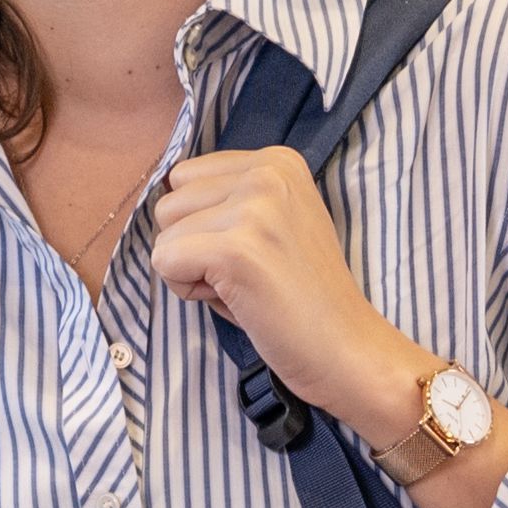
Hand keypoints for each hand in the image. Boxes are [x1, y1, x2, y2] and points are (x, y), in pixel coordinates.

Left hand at [145, 146, 417, 429]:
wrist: (346, 346)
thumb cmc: (300, 296)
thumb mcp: (270, 225)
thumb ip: (226, 202)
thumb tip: (162, 203)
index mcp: (277, 161)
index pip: (186, 178)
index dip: (204, 223)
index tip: (252, 252)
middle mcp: (267, 172)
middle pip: (170, 202)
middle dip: (192, 245)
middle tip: (245, 274)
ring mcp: (253, 208)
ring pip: (163, 232)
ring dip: (189, 267)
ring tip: (242, 285)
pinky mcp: (236, 248)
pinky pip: (164, 261)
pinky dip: (186, 289)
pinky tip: (235, 299)